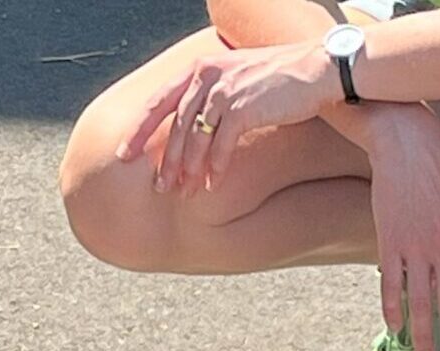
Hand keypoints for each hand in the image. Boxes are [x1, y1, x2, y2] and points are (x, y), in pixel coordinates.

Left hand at [116, 42, 339, 196]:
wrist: (316, 70)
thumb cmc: (277, 80)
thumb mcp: (235, 78)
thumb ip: (209, 95)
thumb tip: (191, 127)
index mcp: (199, 68)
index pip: (158, 101)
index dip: (138, 130)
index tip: (123, 154)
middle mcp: (207, 76)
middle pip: (175, 126)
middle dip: (166, 161)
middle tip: (159, 188)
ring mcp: (225, 91)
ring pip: (195, 139)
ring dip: (189, 171)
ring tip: (184, 193)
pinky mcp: (243, 108)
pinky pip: (221, 146)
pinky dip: (215, 169)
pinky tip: (212, 186)